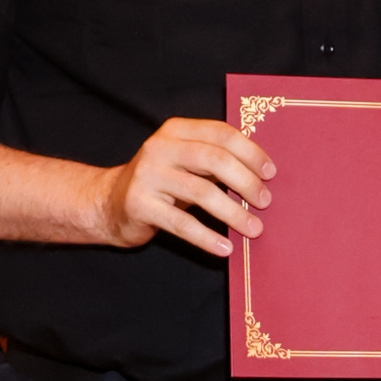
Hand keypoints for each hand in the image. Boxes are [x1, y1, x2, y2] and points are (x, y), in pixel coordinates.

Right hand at [97, 117, 273, 256]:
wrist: (110, 203)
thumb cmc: (163, 184)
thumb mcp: (186, 163)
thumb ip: (216, 161)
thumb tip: (264, 176)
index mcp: (176, 131)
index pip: (221, 134)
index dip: (250, 152)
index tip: (271, 173)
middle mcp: (160, 147)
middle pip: (214, 160)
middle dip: (245, 182)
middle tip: (265, 202)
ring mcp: (148, 175)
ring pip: (201, 193)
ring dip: (233, 214)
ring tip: (254, 229)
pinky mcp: (139, 204)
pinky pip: (181, 223)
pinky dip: (207, 237)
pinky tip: (226, 248)